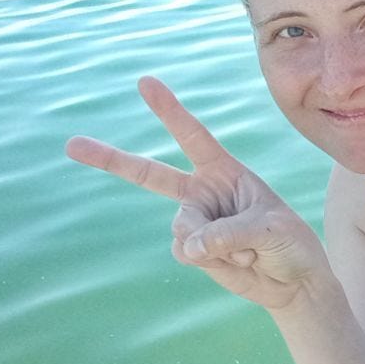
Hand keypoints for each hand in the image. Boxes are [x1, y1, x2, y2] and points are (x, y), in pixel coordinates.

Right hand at [65, 76, 329, 310]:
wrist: (293, 281)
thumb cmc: (290, 243)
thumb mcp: (270, 229)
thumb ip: (227, 233)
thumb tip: (187, 248)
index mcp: (225, 171)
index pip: (193, 136)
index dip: (169, 110)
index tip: (145, 82)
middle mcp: (204, 191)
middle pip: (149, 174)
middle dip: (111, 159)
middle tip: (71, 144)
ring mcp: (196, 220)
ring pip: (181, 228)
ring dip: (215, 244)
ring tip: (247, 249)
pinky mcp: (193, 249)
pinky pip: (185, 252)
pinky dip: (212, 261)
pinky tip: (237, 262)